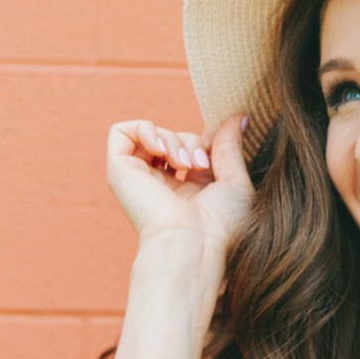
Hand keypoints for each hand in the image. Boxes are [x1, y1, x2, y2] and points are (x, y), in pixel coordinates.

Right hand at [106, 112, 253, 265]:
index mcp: (188, 190)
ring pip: (151, 134)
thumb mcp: (235, 180)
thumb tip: (240, 116)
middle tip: (200, 166)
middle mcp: (161, 185)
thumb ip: (231, 146)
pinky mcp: (119, 172)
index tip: (217, 155)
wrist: (192, 242)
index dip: (206, 142)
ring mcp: (139, 178)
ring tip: (184, 165)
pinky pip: (121, 131)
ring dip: (172, 139)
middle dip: (191, 142)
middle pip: (174, 137)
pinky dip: (144, 130)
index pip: (192, 147)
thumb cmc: (219, 225)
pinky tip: (160, 150)